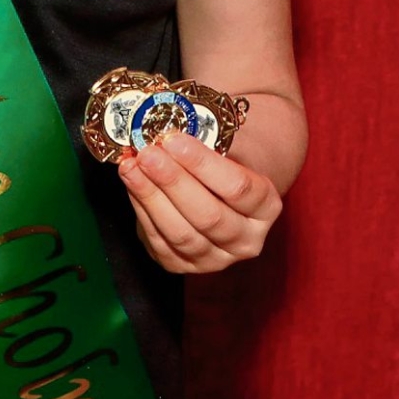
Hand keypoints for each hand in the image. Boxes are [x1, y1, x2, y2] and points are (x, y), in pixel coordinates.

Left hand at [117, 130, 282, 273]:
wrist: (221, 190)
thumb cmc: (225, 162)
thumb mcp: (229, 148)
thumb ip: (205, 141)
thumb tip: (165, 132)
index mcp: (266, 207)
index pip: (238, 188)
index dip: (203, 164)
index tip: (174, 140)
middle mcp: (247, 240)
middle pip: (208, 216)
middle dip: (173, 182)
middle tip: (148, 154)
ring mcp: (216, 259)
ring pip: (181, 233)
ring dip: (151, 197)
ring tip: (131, 166)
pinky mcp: (184, 265)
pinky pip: (160, 241)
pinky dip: (142, 210)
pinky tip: (132, 183)